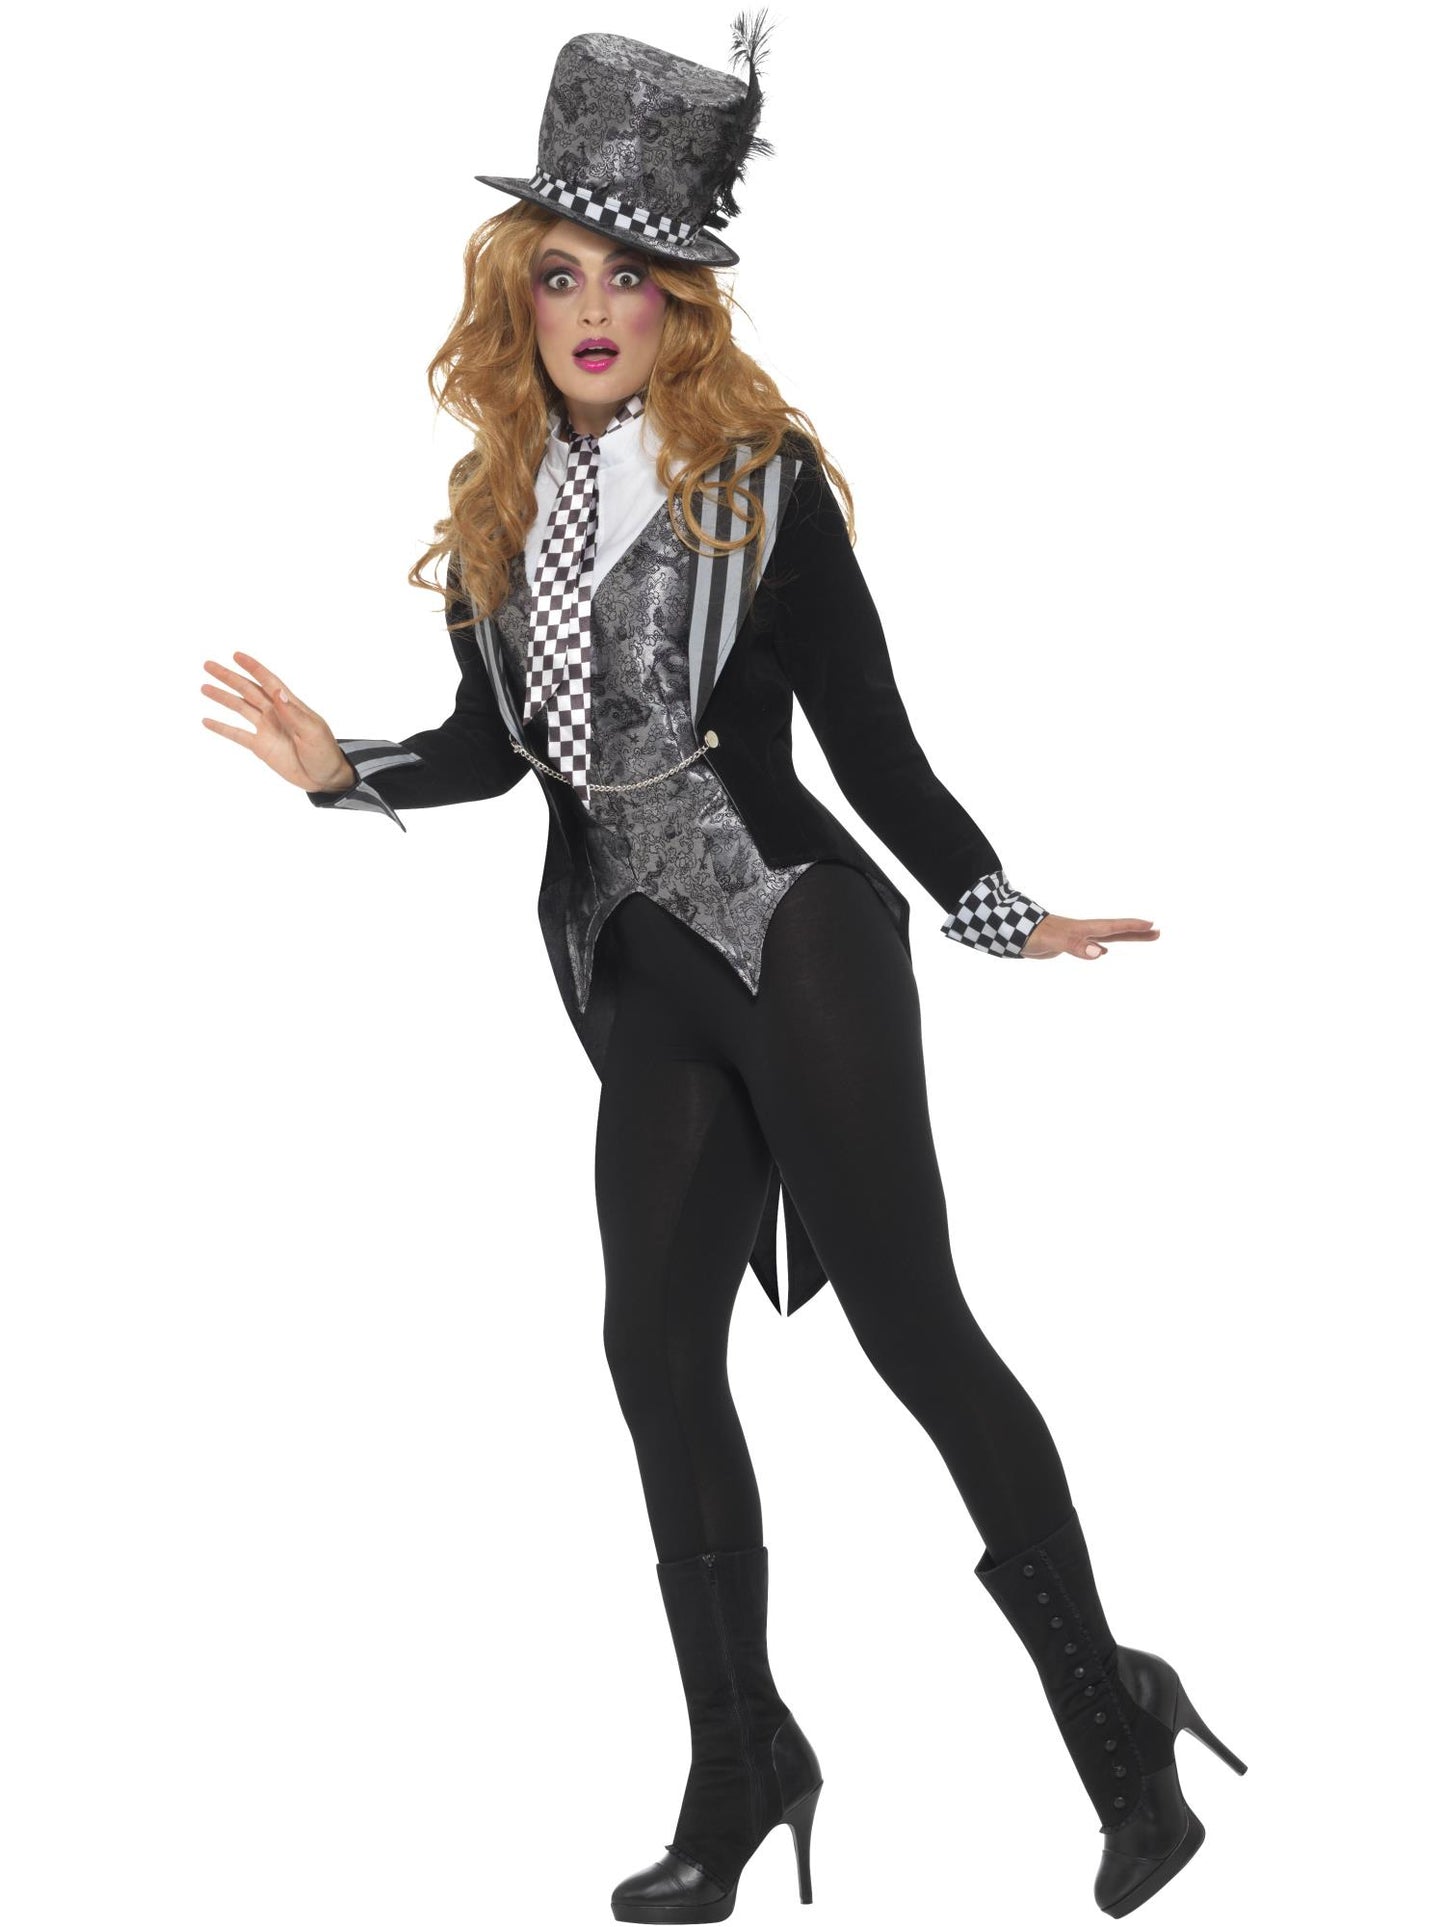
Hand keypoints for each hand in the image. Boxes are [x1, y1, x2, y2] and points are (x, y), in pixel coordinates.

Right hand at [200, 650, 354, 792]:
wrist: (325, 778)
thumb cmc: (324, 752)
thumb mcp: (312, 732)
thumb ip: (293, 713)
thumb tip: (278, 692)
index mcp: (290, 705)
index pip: (268, 681)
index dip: (253, 668)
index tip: (236, 655)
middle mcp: (275, 713)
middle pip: (248, 690)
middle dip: (229, 677)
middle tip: (208, 665)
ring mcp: (266, 729)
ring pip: (239, 708)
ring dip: (223, 697)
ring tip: (204, 687)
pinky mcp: (260, 746)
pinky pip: (237, 735)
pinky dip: (222, 728)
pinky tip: (206, 721)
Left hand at [1021, 913, 1158, 960]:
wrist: (1013, 932)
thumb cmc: (1031, 934)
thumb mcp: (1054, 940)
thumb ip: (1076, 945)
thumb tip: (1099, 953)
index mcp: (1084, 929)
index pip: (1113, 928)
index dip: (1132, 927)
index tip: (1153, 925)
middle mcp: (1084, 931)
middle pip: (1116, 931)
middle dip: (1137, 932)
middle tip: (1158, 932)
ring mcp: (1077, 937)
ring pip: (1106, 938)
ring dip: (1124, 938)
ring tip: (1142, 938)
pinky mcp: (1067, 944)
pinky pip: (1091, 946)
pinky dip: (1101, 948)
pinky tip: (1102, 952)